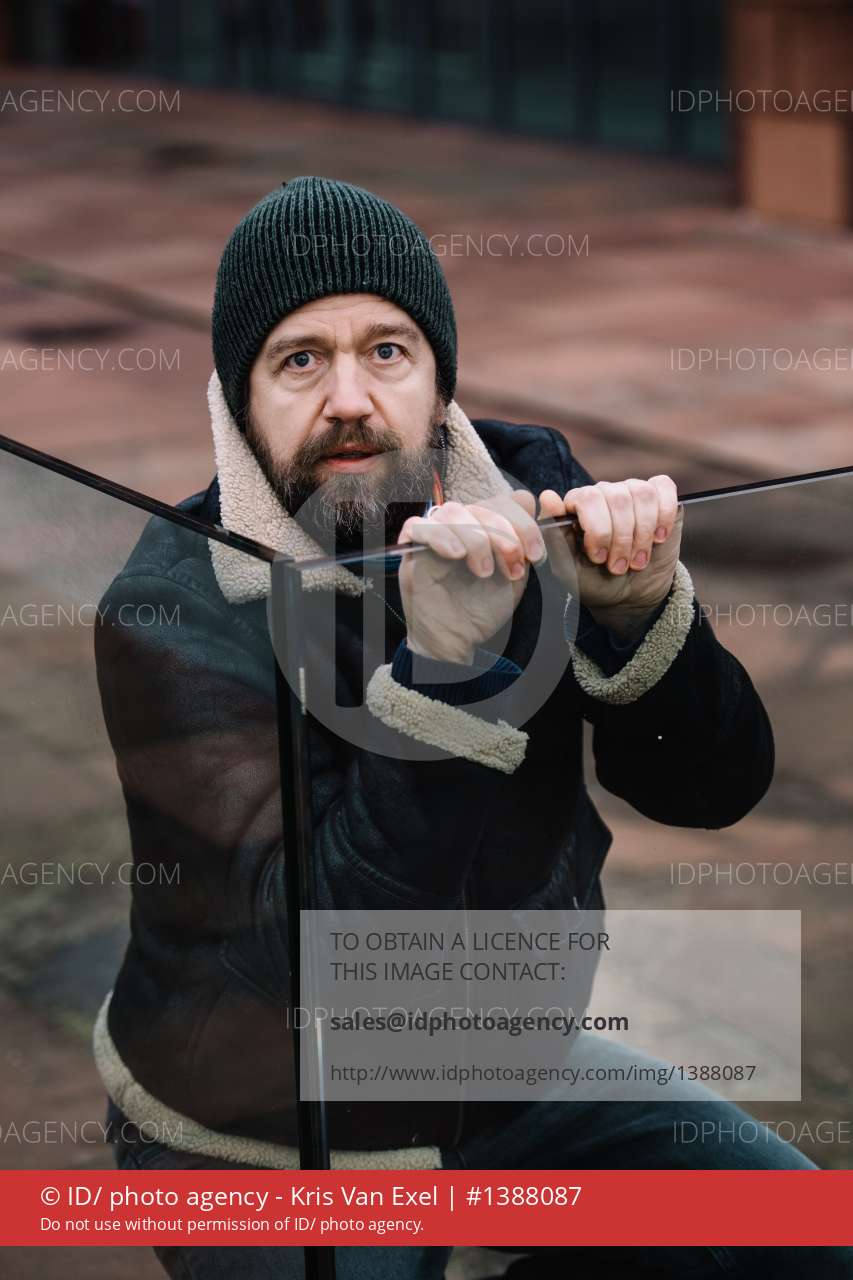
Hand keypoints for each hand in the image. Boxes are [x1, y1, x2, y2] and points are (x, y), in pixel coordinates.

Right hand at [397, 492, 545, 663]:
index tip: (535, 556)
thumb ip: (524, 542)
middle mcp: (461, 525)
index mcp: (485, 527)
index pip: (505, 501)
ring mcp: (435, 534)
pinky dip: (440, 536)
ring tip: (485, 572)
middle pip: (483, 505)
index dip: (524, 523)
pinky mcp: (411, 549)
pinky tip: (456, 555)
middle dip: (505, 535)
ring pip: (454, 512)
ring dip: (476, 539)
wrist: (457, 640)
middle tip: (514, 566)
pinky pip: (418, 526)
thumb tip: (536, 503)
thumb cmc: (482, 609)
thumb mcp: (514, 576)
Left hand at [537, 476, 681, 638]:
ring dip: (642, 534)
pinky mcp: (658, 497)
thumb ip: (555, 535)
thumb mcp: (568, 568)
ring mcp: (630, 492)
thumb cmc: (594, 582)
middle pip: (617, 497)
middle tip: (619, 567)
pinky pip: (663, 489)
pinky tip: (658, 538)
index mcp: (576, 505)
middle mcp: (603, 493)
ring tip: (637, 561)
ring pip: (641, 494)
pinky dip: (663, 515)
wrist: (630, 596)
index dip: (599, 530)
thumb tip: (547, 496)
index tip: (598, 558)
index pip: (588, 498)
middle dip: (621, 538)